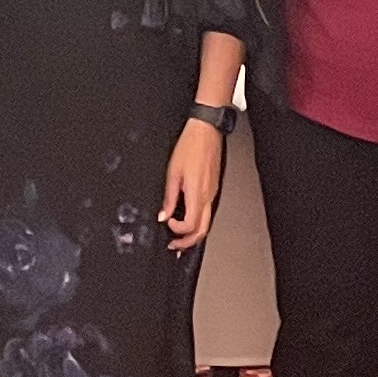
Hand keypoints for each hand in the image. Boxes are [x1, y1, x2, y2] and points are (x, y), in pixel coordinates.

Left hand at [159, 119, 227, 249]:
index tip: (167, 224)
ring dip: (194, 234)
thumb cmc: (190, 146)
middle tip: (175, 246)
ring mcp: (213, 192)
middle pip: (203, 230)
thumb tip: (164, 214)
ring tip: (179, 236)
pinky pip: (207, 211)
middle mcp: (208, 196)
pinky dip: (198, 221)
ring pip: (207, 222)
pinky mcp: (213, 187)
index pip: (191, 225)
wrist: (206, 130)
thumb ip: (169, 197)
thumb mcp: (173, 172)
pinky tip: (188, 218)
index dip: (178, 231)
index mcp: (197, 194)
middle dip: (188, 243)